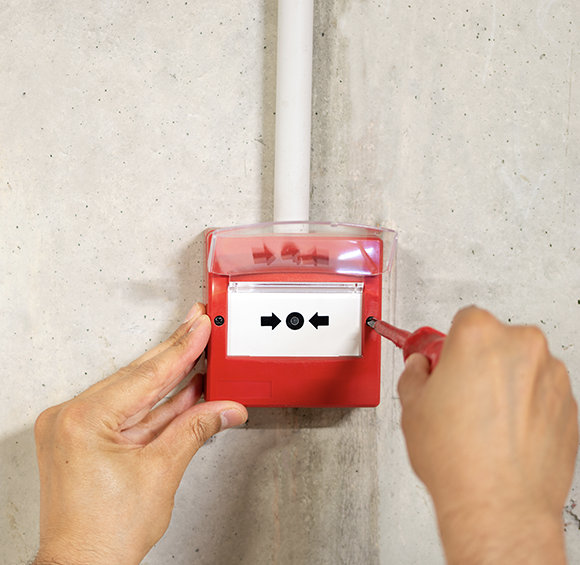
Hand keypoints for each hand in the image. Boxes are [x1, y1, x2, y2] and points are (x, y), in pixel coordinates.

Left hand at [33, 304, 246, 564]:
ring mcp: (75, 426)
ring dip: (170, 379)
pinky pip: (127, 411)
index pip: (147, 374)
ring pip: (134, 393)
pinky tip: (181, 390)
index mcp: (85, 419)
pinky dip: (156, 404)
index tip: (200, 327)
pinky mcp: (83, 437)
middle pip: (138, 377)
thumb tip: (224, 409)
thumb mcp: (162, 471)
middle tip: (199, 327)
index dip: (182, 348)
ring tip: (198, 356)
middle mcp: (72, 417)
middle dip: (176, 354)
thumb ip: (196, 429)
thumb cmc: (106, 533)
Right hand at [398, 306, 577, 564]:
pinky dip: (526, 405)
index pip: (465, 319)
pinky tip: (503, 433)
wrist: (498, 505)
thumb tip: (420, 368)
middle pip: (496, 340)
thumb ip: (414, 374)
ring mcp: (551, 376)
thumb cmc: (458, 459)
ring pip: (520, 366)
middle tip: (459, 393)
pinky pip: (541, 393)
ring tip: (481, 420)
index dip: (450, 343)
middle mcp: (521, 347)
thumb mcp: (411, 406)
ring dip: (504, 382)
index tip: (444, 359)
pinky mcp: (569, 404)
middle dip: (478, 360)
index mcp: (479, 335)